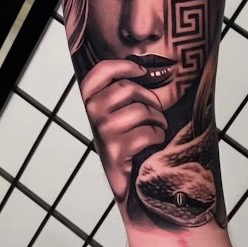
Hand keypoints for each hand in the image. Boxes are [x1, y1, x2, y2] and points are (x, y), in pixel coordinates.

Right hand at [81, 59, 167, 201]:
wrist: (124, 181)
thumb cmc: (125, 139)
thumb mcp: (116, 112)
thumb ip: (122, 91)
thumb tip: (150, 68)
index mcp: (89, 99)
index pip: (102, 70)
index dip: (124, 65)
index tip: (141, 71)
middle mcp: (92, 113)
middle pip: (129, 88)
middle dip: (150, 98)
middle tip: (155, 110)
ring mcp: (103, 131)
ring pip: (142, 110)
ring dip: (158, 118)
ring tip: (157, 126)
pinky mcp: (116, 150)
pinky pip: (148, 132)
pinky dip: (158, 135)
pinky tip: (155, 140)